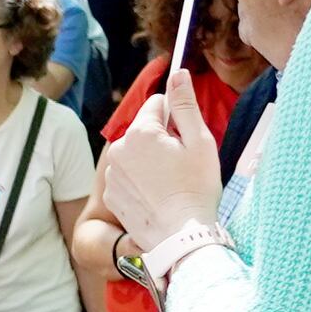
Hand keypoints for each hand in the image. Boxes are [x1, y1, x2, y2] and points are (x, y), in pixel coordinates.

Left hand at [95, 90, 225, 256]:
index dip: (176, 117)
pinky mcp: (111, 195)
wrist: (181, 238)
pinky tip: (158, 196)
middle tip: (182, 164)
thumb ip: (185, 104)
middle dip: (162, 139)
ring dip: (150, 160)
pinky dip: (140, 181)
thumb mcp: (199, 141)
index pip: (157, 104)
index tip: (187, 136)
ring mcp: (111, 174)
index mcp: (140, 132)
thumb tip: (178, 73)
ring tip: (170, 183)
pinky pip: (127, 176)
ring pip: (135, 154)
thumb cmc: (196, 189)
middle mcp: (119, 150)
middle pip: (144, 130)